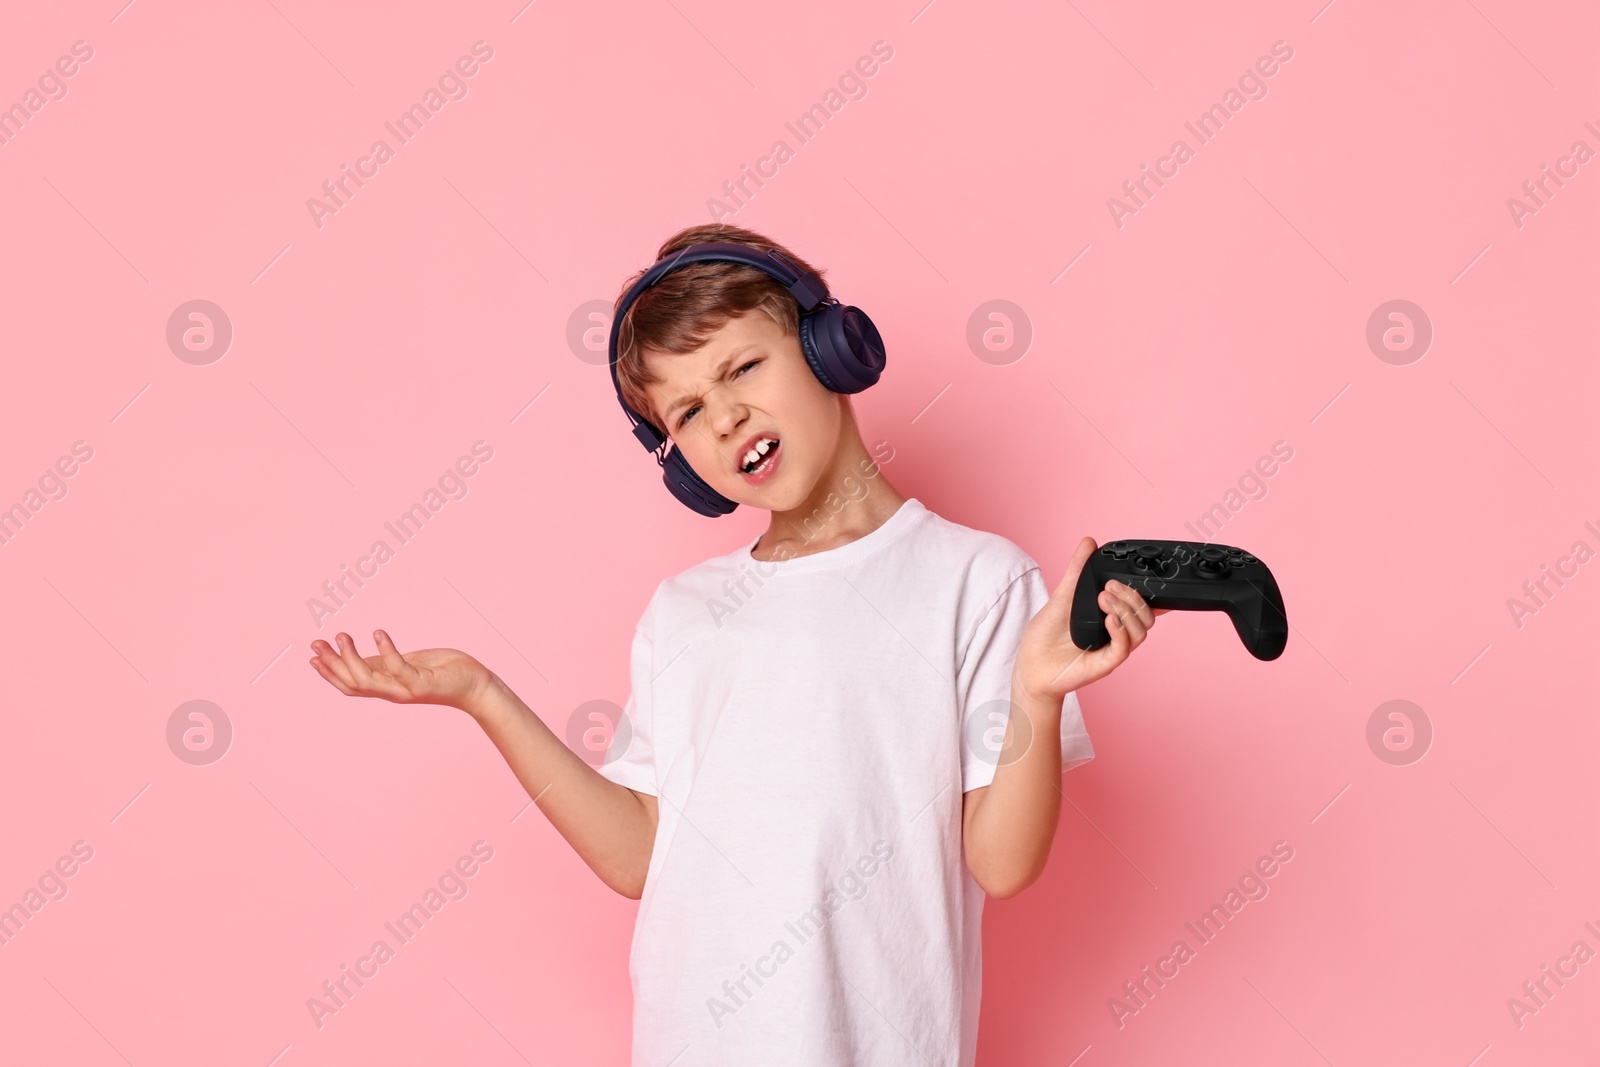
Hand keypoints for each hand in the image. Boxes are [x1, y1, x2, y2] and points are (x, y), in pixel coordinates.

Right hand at [308, 630, 493, 713]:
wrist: (475, 686)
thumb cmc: (442, 672)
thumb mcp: (407, 665)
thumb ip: (383, 664)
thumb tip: (358, 656)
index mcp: (387, 687)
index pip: (350, 685)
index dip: (329, 674)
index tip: (311, 656)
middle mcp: (392, 692)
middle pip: (352, 683)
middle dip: (331, 665)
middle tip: (317, 643)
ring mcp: (406, 690)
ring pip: (368, 679)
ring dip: (351, 657)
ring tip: (341, 635)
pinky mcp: (423, 683)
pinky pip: (399, 667)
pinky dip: (386, 650)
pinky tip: (378, 632)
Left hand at [1014, 536, 1167, 702]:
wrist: (1030, 667)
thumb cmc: (1045, 637)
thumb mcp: (1061, 597)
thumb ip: (1077, 571)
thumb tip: (1089, 542)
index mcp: (1111, 618)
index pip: (1142, 606)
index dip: (1152, 595)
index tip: (1147, 580)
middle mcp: (1116, 634)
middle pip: (1147, 616)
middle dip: (1132, 596)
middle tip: (1108, 587)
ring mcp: (1112, 649)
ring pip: (1141, 631)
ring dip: (1126, 610)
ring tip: (1104, 599)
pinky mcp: (1105, 664)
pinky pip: (1123, 648)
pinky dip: (1120, 630)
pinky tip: (1109, 619)